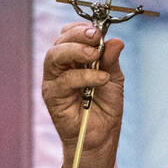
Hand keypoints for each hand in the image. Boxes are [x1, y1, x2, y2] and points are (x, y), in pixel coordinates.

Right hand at [41, 22, 124, 167]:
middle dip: (77, 35)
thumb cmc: (105, 109)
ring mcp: (53, 81)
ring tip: (95, 55)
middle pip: (59, 42)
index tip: (98, 31)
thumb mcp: (113, 79)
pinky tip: (100, 79)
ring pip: (54, 56)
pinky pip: (63, 80)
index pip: (69, 35)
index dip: (81, 29)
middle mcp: (60, 68)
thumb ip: (111, 60)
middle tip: (96, 38)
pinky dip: (83, 76)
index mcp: (73, 59)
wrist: (101, 138)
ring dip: (76, 51)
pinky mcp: (51, 97)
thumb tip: (116, 41)